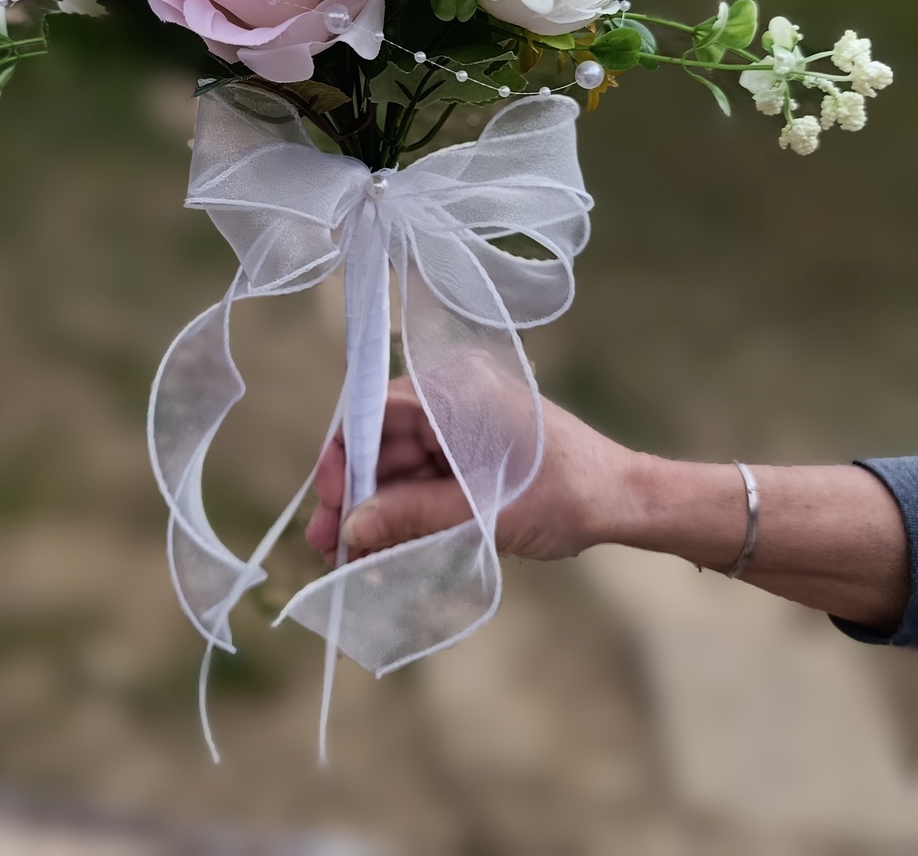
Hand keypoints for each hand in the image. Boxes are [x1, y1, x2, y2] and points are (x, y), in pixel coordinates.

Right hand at [304, 375, 635, 564]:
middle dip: (354, 494)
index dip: (343, 454)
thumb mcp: (482, 511)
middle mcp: (454, 397)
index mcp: (458, 388)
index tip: (329, 499)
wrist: (623, 501)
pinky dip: (403, 513)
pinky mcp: (470, 453)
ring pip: (398, 466)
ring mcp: (462, 425)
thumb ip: (413, 516)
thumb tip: (352, 528)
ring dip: (374, 511)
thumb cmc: (565, 495)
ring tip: (348, 560)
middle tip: (326, 545)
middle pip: (382, 442)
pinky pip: (422, 479)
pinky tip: (382, 551)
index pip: (377, 408)